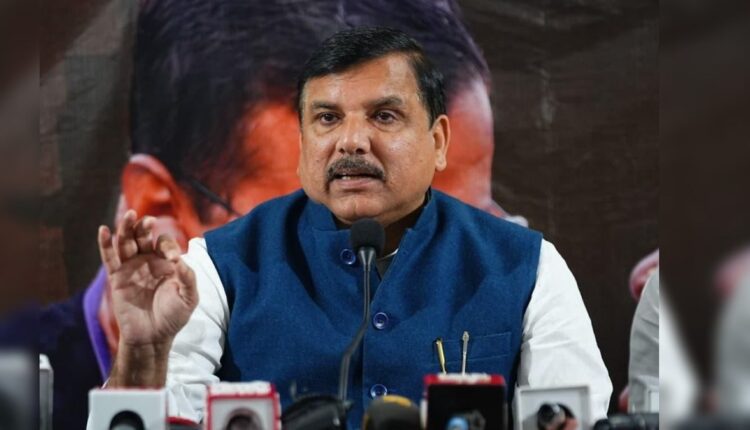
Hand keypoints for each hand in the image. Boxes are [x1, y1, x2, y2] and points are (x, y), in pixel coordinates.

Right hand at [98, 210, 197, 384]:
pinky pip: (110, 258)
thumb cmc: (173, 317)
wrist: (153, 337)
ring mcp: (132, 268)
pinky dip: (106, 244)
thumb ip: (188, 278)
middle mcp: (148, 261)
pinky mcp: (117, 278)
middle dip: (145, 227)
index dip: (167, 246)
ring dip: (126, 228)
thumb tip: (180, 260)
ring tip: (129, 215)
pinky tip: (104, 230)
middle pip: (143, 236)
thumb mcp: (189, 298)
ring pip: (126, 242)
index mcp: (167, 262)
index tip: (172, 259)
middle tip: (147, 220)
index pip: (165, 243)